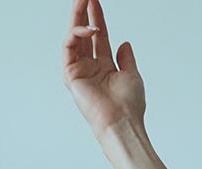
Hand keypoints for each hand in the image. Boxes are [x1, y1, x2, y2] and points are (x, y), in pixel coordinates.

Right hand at [63, 0, 145, 138]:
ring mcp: (80, 70)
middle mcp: (91, 67)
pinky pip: (69, 46)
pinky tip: (90, 29)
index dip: (98, 19)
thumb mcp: (132, 75)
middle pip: (84, 34)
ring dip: (78, 17)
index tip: (95, 1)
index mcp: (105, 67)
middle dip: (84, 13)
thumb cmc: (129, 106)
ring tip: (83, 0)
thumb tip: (124, 43)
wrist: (122, 123)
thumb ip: (126, 58)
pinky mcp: (70, 74)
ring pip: (74, 36)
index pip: (99, 37)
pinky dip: (77, 34)